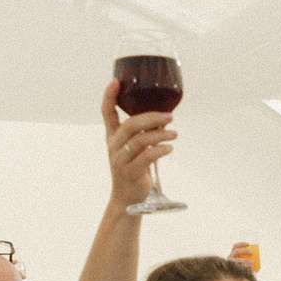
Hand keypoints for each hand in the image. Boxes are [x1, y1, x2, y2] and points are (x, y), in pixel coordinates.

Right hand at [100, 82, 173, 209]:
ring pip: (140, 140)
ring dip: (160, 134)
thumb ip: (143, 131)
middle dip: (152, 117)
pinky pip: (146, 157)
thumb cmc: (133, 168)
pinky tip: (169, 148)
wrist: (126, 198)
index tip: (115, 81)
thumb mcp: (134, 147)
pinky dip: (160, 150)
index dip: (109, 96)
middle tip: (170, 116)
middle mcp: (113, 146)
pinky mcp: (130, 173)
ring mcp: (120, 160)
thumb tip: (164, 115)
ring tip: (174, 133)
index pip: (106, 112)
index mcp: (112, 136)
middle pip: (130, 125)